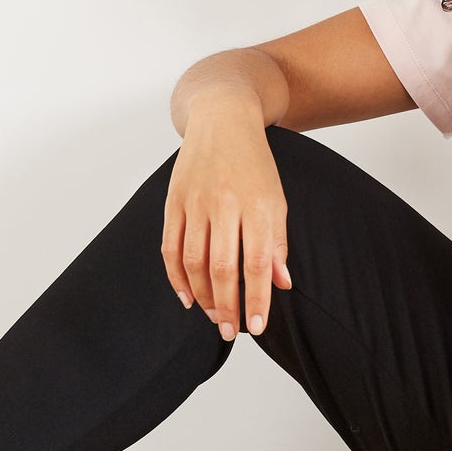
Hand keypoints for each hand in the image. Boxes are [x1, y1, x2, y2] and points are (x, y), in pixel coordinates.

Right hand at [161, 99, 293, 340]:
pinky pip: (170, 248)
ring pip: (194, 262)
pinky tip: (187, 297)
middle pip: (222, 268)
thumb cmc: (254, 164)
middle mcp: (224, 204)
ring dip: (203, 297)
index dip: (256, 299)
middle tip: (231, 331)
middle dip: (227, 306)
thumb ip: (277, 242)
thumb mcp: (276, 199)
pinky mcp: (173, 201)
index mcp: (257, 205)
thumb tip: (281, 283)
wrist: (222, 119)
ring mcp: (195, 202)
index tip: (256, 326)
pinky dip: (176, 277)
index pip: (256, 263)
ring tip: (215, 316)